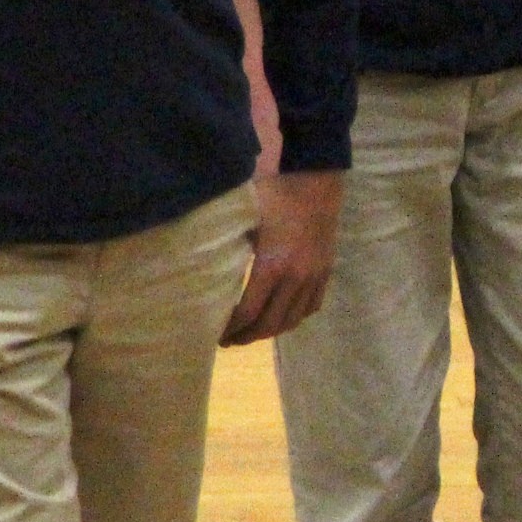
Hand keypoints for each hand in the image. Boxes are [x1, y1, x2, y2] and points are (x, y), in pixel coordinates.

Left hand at [223, 169, 342, 345]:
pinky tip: (280, 315)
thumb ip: (227, 245)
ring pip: (293, 320)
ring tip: (252, 332)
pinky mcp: (325, 272)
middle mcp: (295, 278)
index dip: (231, 328)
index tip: (216, 333)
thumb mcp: (245, 218)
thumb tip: (197, 263)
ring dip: (270, 330)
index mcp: (271, 266)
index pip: (249, 312)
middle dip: (247, 336)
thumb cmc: (275, 196)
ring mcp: (314, 277)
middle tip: (229, 340)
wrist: (317, 181)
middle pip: (271, 324)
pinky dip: (294, 317)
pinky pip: (311, 307)